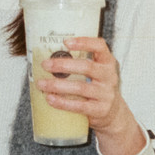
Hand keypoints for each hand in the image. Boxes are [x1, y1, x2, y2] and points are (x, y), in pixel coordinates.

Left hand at [38, 36, 144, 154]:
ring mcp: (106, 94)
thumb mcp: (96, 72)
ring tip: (41, 84)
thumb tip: (49, 58)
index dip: (84, 42)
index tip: (66, 42)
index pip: (99, 46)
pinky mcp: (100, 110)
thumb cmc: (97, 87)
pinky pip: (80, 106)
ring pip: (80, 87)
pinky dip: (62, 102)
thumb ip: (80, 64)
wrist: (113, 112)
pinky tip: (50, 99)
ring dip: (58, 85)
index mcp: (107, 62)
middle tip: (45, 64)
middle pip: (87, 67)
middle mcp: (109, 76)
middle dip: (63, 65)